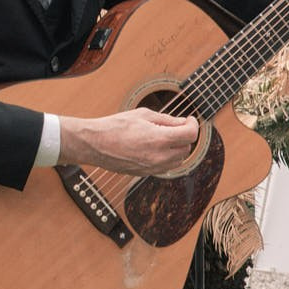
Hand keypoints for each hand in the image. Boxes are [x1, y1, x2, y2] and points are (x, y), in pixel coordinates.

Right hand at [57, 107, 199, 175]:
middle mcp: (158, 157)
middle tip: (175, 125)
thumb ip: (166, 120)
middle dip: (184, 136)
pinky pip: (166, 168)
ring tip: (164, 137)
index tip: (189, 119)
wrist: (94, 144)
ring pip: (178, 161)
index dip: (193, 125)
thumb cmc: (115, 126)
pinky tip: (156, 147)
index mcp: (159, 139)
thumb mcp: (143, 115)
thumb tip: (183, 123)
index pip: (190, 135)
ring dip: (177, 148)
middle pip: (186, 148)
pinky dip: (167, 158)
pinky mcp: (146, 174)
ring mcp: (152, 168)